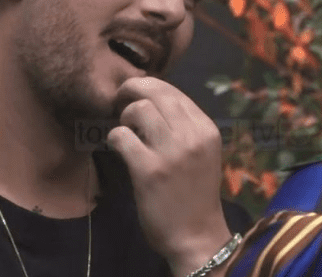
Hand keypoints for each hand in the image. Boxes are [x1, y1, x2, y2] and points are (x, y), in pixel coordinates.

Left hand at [107, 77, 232, 275]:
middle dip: (130, 89)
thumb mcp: (202, 152)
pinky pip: (122, 136)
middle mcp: (192, 135)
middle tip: (118, 100)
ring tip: (125, 131)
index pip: (174, 90)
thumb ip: (183, 126)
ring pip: (138, 109)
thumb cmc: (195, 193)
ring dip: (123, 117)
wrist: (196, 235)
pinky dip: (114, 137)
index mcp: (207, 128)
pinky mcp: (149, 170)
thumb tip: (151, 98)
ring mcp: (171, 152)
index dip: (149, 87)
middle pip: (155, 91)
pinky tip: (117, 147)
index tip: (135, 96)